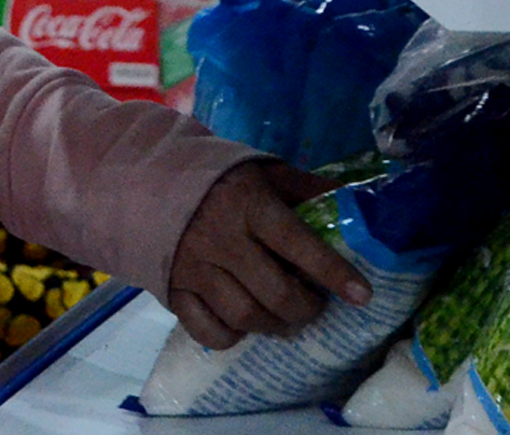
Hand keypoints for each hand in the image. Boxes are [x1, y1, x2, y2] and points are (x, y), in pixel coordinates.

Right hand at [166, 162, 371, 349]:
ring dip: (276, 326)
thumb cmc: (218, 178)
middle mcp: (221, 238)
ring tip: (286, 317)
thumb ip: (306, 188)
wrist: (147, 179)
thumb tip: (356, 202)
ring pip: (246, 316)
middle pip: (275, 292)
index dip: (333, 272)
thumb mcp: (263, 171)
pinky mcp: (174, 290)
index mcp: (247, 204)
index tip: (362, 295)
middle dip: (307, 308)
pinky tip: (243, 325)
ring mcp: (194, 268)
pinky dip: (232, 337)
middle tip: (316, 305)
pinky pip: (208, 331)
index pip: (297, 243)